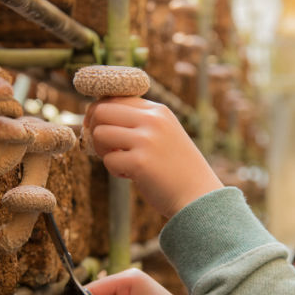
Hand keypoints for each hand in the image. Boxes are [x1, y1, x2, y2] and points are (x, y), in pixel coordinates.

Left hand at [84, 97, 223, 217]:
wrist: (200, 196)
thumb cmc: (178, 168)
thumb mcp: (164, 134)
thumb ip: (139, 121)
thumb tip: (95, 114)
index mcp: (158, 111)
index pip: (115, 98)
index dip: (101, 115)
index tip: (104, 131)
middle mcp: (153, 120)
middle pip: (101, 111)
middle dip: (95, 129)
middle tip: (106, 148)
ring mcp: (147, 141)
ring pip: (100, 134)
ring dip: (103, 151)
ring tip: (121, 162)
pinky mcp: (140, 163)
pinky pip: (108, 161)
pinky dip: (116, 171)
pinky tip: (133, 176)